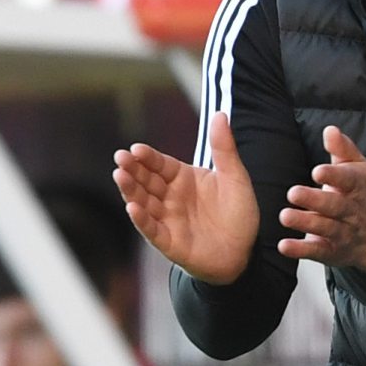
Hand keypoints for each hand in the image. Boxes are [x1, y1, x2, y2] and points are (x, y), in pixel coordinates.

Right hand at [112, 112, 259, 283]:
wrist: (245, 251)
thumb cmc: (238, 213)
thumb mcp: (235, 177)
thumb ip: (224, 148)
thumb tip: (220, 114)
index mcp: (183, 179)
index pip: (160, 164)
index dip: (148, 157)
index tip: (136, 148)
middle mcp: (170, 197)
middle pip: (146, 180)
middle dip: (132, 169)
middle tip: (120, 158)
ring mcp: (167, 219)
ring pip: (144, 202)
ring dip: (131, 190)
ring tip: (120, 176)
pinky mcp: (169, 241)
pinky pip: (152, 229)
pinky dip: (142, 219)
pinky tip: (133, 207)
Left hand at [278, 126, 365, 272]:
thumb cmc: (362, 195)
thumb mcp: (358, 169)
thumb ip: (343, 150)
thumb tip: (330, 129)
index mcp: (358, 187)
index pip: (348, 180)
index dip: (334, 176)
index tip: (318, 171)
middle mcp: (352, 211)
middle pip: (335, 206)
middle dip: (315, 200)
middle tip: (293, 192)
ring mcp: (343, 233)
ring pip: (326, 228)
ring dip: (305, 223)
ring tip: (285, 216)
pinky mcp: (333, 251)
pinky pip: (317, 252)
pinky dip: (300, 250)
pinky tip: (284, 246)